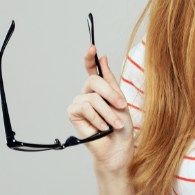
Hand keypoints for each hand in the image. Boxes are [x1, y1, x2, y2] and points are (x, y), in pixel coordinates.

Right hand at [67, 45, 133, 173]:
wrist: (117, 147)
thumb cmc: (121, 125)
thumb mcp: (120, 100)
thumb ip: (110, 80)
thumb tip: (103, 58)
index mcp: (100, 87)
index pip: (91, 68)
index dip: (89, 57)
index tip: (92, 47)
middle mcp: (88, 92)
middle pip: (94, 81)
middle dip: (110, 94)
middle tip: (121, 107)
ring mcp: (79, 102)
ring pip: (92, 98)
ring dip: (107, 113)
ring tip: (114, 124)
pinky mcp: (74, 114)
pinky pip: (85, 109)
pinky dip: (97, 119)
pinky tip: (102, 128)